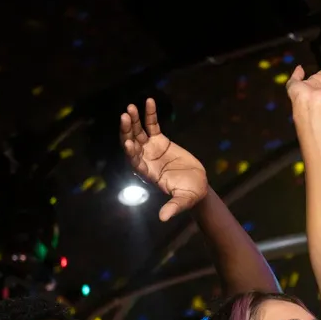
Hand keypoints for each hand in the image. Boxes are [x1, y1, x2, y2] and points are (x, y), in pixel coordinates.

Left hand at [120, 98, 210, 220]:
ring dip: (134, 120)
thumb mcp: (182, 201)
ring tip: (131, 107)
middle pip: (131, 143)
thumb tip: (163, 218)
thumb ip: (173, 207)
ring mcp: (150, 149)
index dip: (130, 152)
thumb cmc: (188, 195)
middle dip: (127, 131)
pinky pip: (152, 125)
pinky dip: (149, 114)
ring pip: (138, 132)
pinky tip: (148, 101)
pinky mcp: (159, 141)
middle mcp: (144, 160)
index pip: (134, 161)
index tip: (127, 142)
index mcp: (146, 173)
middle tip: (124, 117)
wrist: (196, 185)